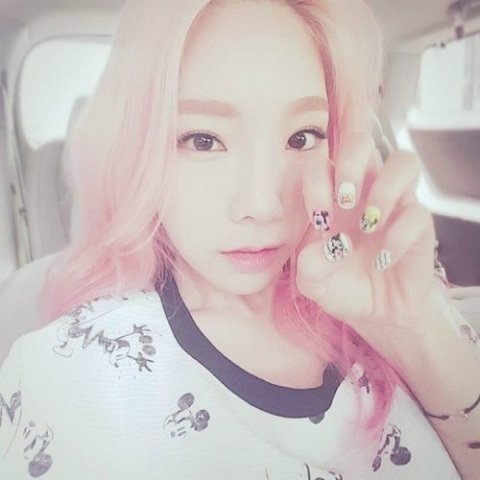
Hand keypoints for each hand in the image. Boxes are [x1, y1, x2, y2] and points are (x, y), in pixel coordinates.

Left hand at [295, 133, 437, 363]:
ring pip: (403, 161)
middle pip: (362, 143)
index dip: (317, 181)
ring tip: (369, 223)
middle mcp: (362, 192)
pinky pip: (418, 212)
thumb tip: (320, 250)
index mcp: (330, 198)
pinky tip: (384, 259)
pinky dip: (399, 234)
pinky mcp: (419, 226)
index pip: (320, 163)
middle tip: (345, 201)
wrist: (374, 312)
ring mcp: (393, 205)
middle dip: (351, 163)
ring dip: (383, 188)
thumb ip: (308, 267)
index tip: (319, 218)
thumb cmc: (340, 286)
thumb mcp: (313, 282)